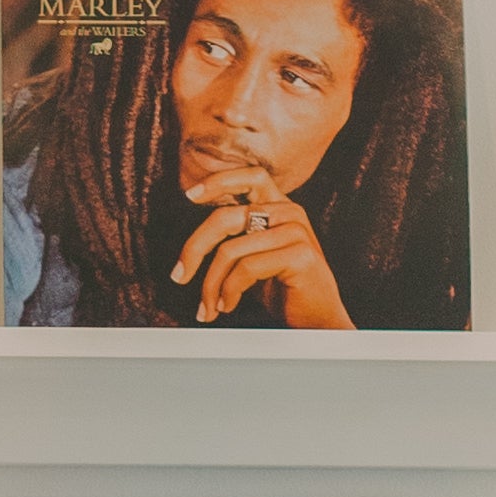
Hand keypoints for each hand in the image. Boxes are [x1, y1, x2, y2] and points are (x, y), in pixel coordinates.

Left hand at [171, 187, 353, 328]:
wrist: (316, 319)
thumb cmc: (282, 289)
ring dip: (212, 284)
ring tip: (208, 307)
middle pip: (226, 217)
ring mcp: (296, 231)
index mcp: (279, 206)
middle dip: (195, 248)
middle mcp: (289, 212)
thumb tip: (192, 243)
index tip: (190, 195)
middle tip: (178, 276)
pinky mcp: (300, 254)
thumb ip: (234, 238)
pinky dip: (230, 291)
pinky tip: (227, 305)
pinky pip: (247, 268)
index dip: (218, 181)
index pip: (250, 177)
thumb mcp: (253, 257)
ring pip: (231, 250)